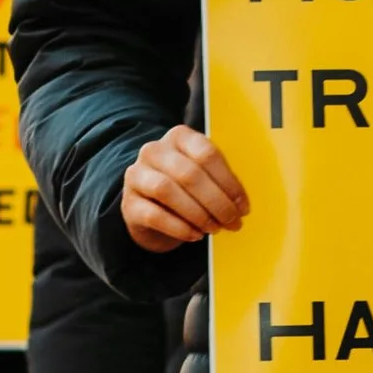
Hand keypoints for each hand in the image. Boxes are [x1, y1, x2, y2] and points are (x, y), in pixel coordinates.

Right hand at [122, 124, 246, 251]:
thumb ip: (220, 183)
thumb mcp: (203, 178)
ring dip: (197, 213)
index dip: (228, 182)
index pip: (207, 153)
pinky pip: (154, 215)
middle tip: (232, 221)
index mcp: (179, 137)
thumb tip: (240, 205)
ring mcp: (137, 175)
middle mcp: (154, 151)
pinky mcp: (129, 204)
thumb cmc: (185, 191)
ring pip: (167, 190)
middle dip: (216, 201)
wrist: (151, 211)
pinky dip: (179, 228)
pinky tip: (195, 235)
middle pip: (189, 173)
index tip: (243, 206)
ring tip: (213, 228)